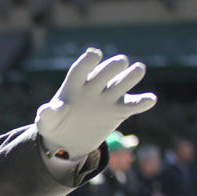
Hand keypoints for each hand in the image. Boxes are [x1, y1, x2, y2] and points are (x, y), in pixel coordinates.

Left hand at [35, 48, 155, 156]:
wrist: (67, 141)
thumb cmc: (55, 126)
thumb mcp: (47, 123)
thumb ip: (48, 115)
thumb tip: (47, 110)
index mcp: (73, 85)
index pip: (81, 69)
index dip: (88, 61)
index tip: (94, 54)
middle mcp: (93, 87)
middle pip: (105, 72)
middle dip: (113, 66)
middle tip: (121, 62)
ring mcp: (108, 97)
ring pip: (123, 82)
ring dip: (131, 76)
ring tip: (138, 70)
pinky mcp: (119, 110)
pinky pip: (134, 104)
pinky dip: (143, 101)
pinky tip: (149, 99)